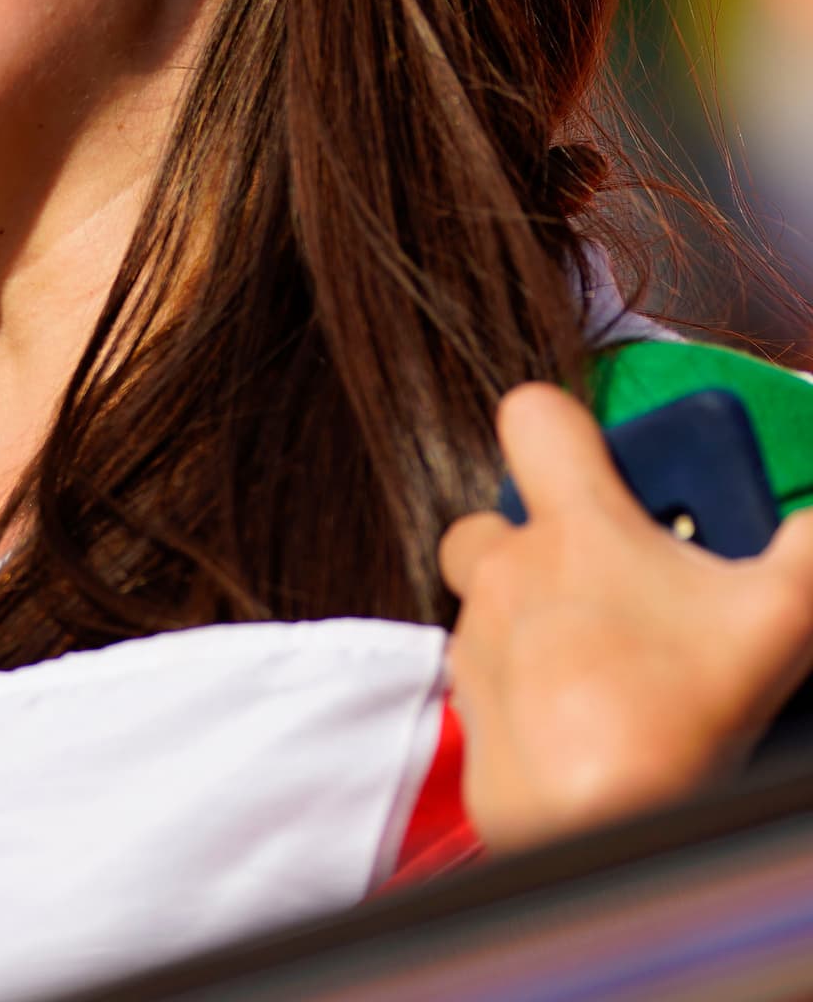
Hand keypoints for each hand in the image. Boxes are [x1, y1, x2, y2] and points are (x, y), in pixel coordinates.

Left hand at [439, 382, 812, 851]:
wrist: (596, 831)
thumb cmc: (672, 721)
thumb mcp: (775, 621)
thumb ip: (808, 552)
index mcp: (574, 529)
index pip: (532, 418)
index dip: (561, 428)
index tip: (600, 461)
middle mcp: (506, 573)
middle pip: (492, 517)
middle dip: (535, 538)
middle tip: (611, 580)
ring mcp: (479, 643)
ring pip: (486, 604)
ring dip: (530, 617)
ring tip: (607, 659)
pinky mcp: (471, 715)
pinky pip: (487, 681)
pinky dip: (523, 691)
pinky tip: (580, 717)